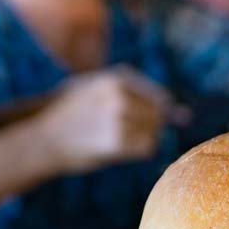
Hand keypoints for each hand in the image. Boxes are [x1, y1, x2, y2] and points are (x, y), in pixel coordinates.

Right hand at [35, 68, 174, 173]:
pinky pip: (148, 148)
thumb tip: (186, 115)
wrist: (42, 139)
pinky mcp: (117, 140)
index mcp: (118, 77)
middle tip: (120, 132)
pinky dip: (138, 152)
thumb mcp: (100, 89)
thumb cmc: (73, 115)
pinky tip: (116, 149)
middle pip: (161, 117)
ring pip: (155, 133)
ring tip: (114, 138)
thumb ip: (141, 97)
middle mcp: (120, 94)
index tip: (137, 122)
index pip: (161, 98)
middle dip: (148, 128)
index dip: (154, 115)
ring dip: (141, 140)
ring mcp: (119, 116)